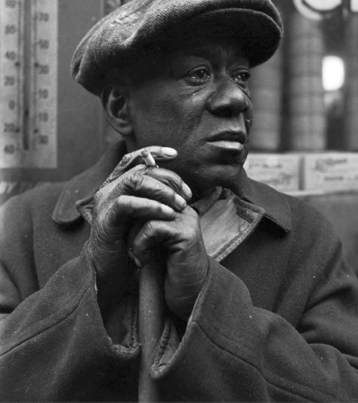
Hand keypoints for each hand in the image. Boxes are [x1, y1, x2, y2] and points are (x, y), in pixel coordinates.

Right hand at [85, 147, 191, 306]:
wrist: (114, 270)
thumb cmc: (133, 241)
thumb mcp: (146, 215)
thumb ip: (157, 199)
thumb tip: (182, 187)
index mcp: (118, 185)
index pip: (134, 159)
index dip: (154, 152)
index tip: (175, 155)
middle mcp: (109, 189)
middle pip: (140, 169)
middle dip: (168, 178)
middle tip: (186, 195)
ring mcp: (105, 202)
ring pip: (134, 181)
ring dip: (162, 190)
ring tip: (179, 204)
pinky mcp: (105, 219)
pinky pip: (128, 203)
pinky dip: (151, 206)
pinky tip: (168, 214)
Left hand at [131, 205, 207, 318]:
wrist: (186, 296)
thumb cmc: (165, 270)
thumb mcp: (151, 240)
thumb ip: (142, 220)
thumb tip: (120, 202)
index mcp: (176, 207)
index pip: (148, 192)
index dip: (131, 211)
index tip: (124, 235)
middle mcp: (184, 209)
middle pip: (145, 199)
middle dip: (129, 224)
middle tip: (128, 247)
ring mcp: (187, 219)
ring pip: (145, 213)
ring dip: (133, 237)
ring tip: (136, 255)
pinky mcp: (186, 233)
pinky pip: (151, 228)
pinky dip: (140, 246)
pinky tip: (144, 262)